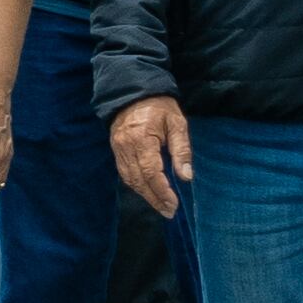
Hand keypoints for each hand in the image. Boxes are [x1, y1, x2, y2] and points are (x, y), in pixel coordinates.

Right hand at [110, 95, 192, 217]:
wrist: (132, 91)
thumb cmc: (159, 107)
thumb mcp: (177, 123)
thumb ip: (181, 149)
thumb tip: (186, 176)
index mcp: (142, 139)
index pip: (151, 171)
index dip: (162, 191)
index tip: (174, 204)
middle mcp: (126, 146)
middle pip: (138, 180)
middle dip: (154, 198)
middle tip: (169, 211)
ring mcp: (118, 148)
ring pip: (129, 179)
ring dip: (145, 195)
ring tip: (161, 206)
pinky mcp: (116, 149)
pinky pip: (124, 172)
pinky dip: (136, 185)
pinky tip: (147, 192)